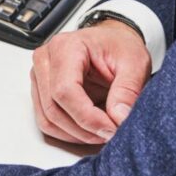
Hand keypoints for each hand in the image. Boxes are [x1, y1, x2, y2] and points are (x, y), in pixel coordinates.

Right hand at [30, 18, 149, 146]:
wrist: (112, 40)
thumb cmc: (119, 46)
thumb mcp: (135, 63)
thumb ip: (127, 90)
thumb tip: (119, 118)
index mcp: (66, 47)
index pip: (65, 90)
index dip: (87, 117)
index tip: (111, 129)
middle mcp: (45, 60)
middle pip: (53, 108)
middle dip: (83, 129)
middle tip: (110, 134)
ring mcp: (40, 76)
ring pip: (47, 119)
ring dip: (75, 135)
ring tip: (101, 133)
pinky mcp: (41, 91)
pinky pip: (47, 121)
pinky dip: (68, 133)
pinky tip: (89, 131)